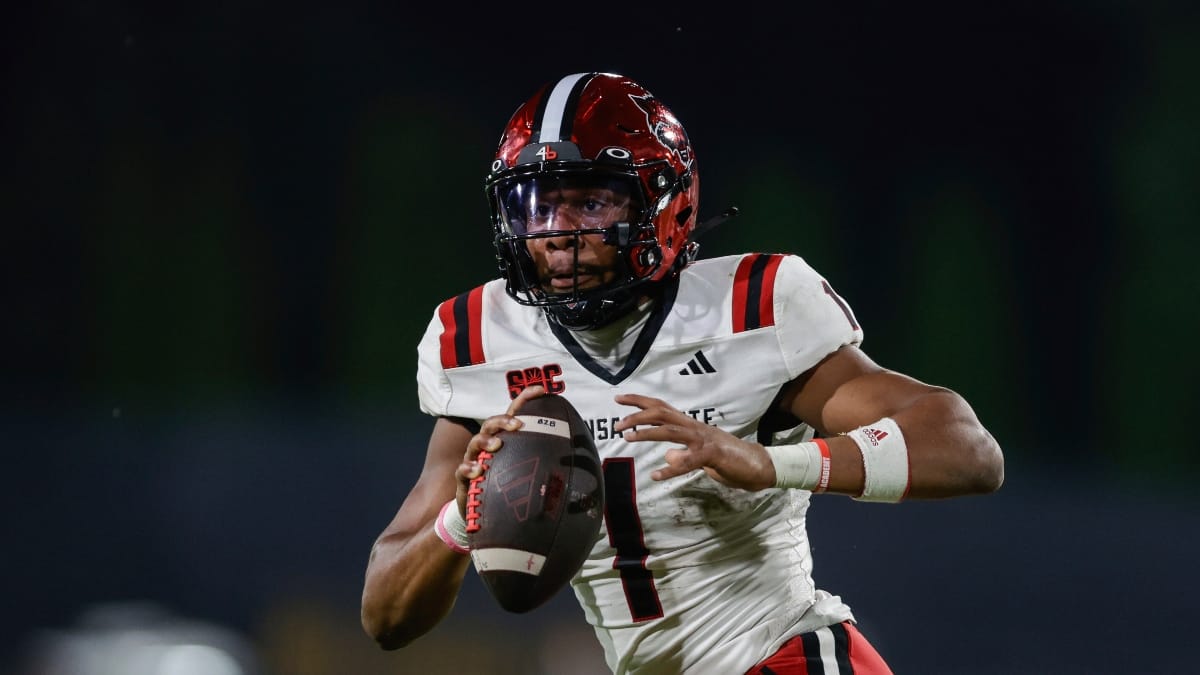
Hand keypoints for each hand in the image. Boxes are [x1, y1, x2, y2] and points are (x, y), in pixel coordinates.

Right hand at [455, 385, 546, 510]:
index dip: (525, 400)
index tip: (540, 391)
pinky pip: (462, 471)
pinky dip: (469, 468)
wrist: (488, 516)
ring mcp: (475, 462)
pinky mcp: (465, 481)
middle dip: (504, 420)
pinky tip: (478, 470)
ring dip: (485, 440)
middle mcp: (488, 448)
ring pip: (475, 443)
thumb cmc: (511, 488)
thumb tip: (581, 455)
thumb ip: (549, 461)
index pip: (514, 415)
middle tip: (518, 424)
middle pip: (492, 424)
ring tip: (497, 444)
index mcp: (506, 441)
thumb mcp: (530, 472)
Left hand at [613, 393, 775, 490]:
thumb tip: (667, 455)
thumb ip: (682, 454)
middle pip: (662, 413)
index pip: (662, 408)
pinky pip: (688, 461)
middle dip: (638, 414)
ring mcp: (704, 440)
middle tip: (617, 422)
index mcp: (691, 426)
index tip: (619, 399)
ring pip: (671, 431)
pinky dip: (671, 468)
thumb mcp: (700, 457)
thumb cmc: (728, 460)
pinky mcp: (712, 455)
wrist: (757, 466)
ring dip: (647, 433)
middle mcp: (695, 428)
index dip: (640, 402)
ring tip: (628, 437)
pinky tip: (656, 475)